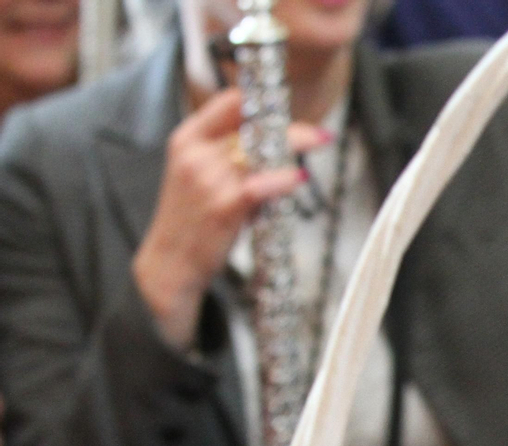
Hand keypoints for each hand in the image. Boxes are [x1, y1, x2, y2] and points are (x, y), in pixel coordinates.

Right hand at [131, 90, 329, 349]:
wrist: (170, 263)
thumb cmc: (194, 219)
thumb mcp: (201, 175)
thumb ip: (229, 153)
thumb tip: (277, 140)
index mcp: (187, 139)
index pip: (229, 103)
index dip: (262, 103)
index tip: (288, 109)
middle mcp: (194, 154)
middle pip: (252, 127)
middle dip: (292, 130)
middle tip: (321, 135)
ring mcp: (207, 180)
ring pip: (260, 153)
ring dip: (294, 151)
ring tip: (315, 151)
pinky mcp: (222, 207)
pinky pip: (259, 185)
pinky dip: (283, 180)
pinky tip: (299, 178)